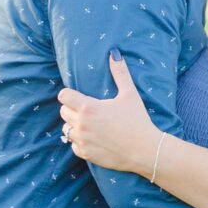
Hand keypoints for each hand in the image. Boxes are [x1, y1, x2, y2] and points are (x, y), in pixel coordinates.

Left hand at [58, 53, 156, 174]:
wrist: (144, 150)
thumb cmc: (137, 120)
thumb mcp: (130, 94)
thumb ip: (120, 73)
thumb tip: (114, 53)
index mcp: (88, 108)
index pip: (63, 96)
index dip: (69, 94)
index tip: (77, 96)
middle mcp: (81, 125)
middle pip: (63, 112)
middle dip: (72, 109)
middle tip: (87, 109)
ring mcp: (82, 141)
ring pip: (66, 129)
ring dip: (74, 125)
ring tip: (89, 123)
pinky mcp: (86, 154)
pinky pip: (73, 145)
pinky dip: (79, 141)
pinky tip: (92, 138)